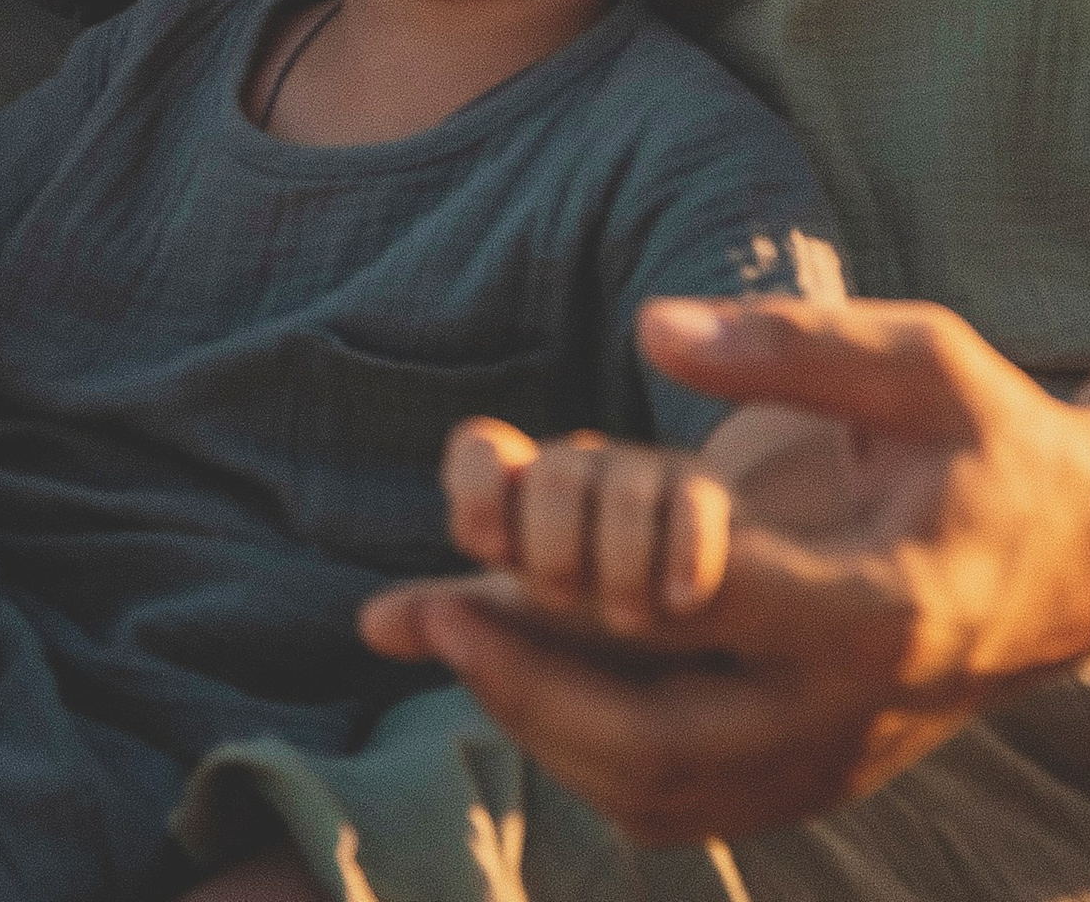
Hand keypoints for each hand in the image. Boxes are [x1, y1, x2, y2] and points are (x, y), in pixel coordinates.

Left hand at [361, 295, 1089, 846]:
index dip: (581, 579)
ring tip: (463, 639)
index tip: (481, 541)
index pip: (703, 605)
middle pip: (662, 741)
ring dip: (548, 732)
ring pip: (664, 794)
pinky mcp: (824, 779)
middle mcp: (853, 707)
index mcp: (880, 604)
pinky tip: (535, 691)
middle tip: (436, 616)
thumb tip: (647, 321)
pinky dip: (599, 763)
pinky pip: (691, 806)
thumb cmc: (997, 434)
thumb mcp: (920, 354)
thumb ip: (789, 343)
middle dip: (533, 690)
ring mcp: (838, 760)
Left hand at [431, 417, 737, 652]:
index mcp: (525, 499)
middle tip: (566, 600)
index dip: (477, 486)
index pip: (479, 452)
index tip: (488, 545)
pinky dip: (684, 552)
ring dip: (615, 560)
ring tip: (629, 618)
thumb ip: (462, 623)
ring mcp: (653, 484)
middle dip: (552, 548)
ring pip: (620, 483)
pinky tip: (678, 601)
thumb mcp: (530, 633)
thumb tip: (369, 625)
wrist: (716, 637)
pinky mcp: (719, 508)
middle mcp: (585, 477)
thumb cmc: (606, 637)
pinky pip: (695, 504)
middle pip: (554, 471)